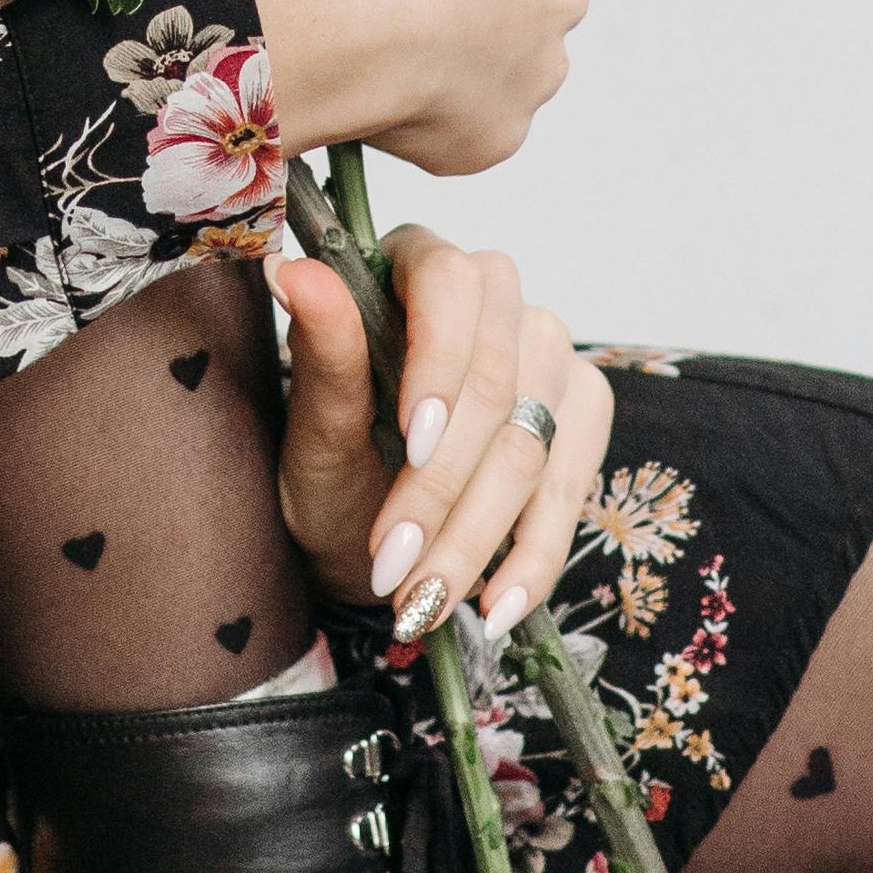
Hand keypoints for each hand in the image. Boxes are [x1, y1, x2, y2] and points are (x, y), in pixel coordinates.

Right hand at [239, 0, 585, 169]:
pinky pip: (470, 123)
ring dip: (462, 63)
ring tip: (387, 53)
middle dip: (474, 0)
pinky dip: (434, 117)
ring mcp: (539, 69)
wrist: (346, 11)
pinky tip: (385, 96)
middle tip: (400, 1)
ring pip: (507, 67)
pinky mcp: (505, 132)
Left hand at [272, 239, 612, 651]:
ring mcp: (547, 354)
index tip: (411, 441)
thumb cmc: (335, 471)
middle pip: (495, 380)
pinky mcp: (581, 414)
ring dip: (478, 534)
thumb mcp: (316, 432)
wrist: (371, 540)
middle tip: (393, 563)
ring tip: (426, 599)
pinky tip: (495, 606)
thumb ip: (323, 356)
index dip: (439, 362)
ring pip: (532, 443)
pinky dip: (533, 557)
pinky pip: (572, 487)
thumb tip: (292, 272)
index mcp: (416, 266)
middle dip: (443, 486)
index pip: (449, 282)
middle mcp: (495, 297)